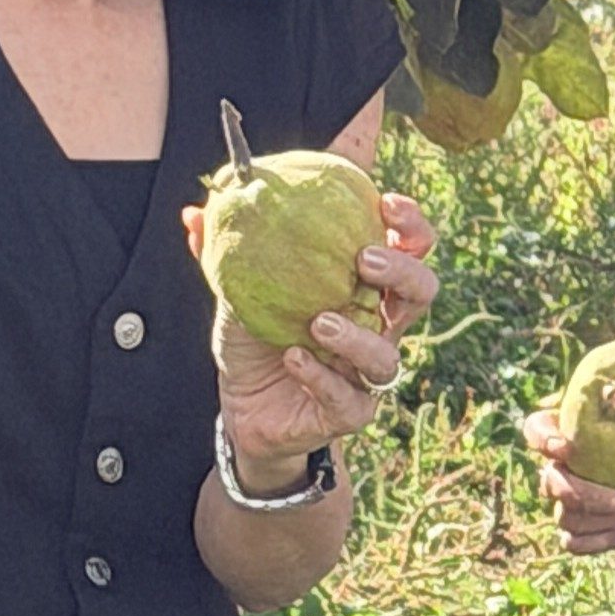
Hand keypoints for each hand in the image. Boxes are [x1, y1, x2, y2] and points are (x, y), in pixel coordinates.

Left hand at [182, 189, 439, 484]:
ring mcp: (365, 372)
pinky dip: (320, 378)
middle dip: (401, 271)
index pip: (411, 247)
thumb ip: (229, 250)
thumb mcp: (242, 288)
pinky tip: (294, 358)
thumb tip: (193, 212)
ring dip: (358, 337)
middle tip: (364, 259)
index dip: (411, 224)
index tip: (388, 203)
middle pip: (421, 293)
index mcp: (365, 285)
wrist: (242, 407)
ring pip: (387, 356)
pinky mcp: (348, 412)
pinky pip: (347, 400)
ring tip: (321, 321)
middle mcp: (377, 325)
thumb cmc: (256, 338)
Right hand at [523, 377, 614, 555]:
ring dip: (590, 519)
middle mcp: (566, 468)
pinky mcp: (591, 530)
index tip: (567, 447)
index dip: (543, 439)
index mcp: (571, 429)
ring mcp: (576, 503)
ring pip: (563, 516)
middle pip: (548, 482)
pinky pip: (574, 542)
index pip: (536, 429)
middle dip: (576, 493)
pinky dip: (593, 540)